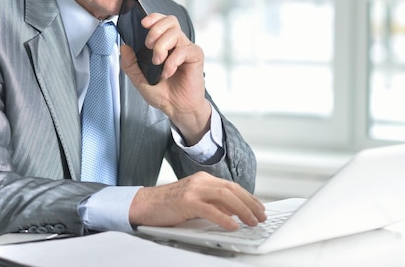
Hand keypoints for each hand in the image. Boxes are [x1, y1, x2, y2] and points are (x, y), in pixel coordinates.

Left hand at [120, 13, 210, 144]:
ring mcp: (187, 49)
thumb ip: (130, 65)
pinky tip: (168, 73)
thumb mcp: (140, 80)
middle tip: (148, 46)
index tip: (143, 24)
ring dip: (161, 46)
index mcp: (165, 44)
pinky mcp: (195, 57)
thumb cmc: (163, 94)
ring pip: (175, 33)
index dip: (153, 18)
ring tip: (157, 63)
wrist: (177, 108)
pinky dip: (172, 61)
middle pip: (170, 21)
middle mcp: (177, 44)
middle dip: (155, 30)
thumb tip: (124, 47)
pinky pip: (184, 50)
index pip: (162, 21)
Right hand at [128, 172, 266, 229]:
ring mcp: (194, 189)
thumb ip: (213, 204)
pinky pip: (210, 209)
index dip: (248, 197)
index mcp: (204, 179)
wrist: (143, 204)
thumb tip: (234, 213)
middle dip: (250, 204)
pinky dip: (224, 218)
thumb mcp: (194, 201)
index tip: (259, 208)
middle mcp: (201, 181)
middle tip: (261, 216)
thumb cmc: (168, 205)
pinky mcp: (186, 201)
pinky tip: (233, 225)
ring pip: (225, 197)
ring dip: (242, 210)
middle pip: (232, 190)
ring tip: (252, 222)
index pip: (232, 186)